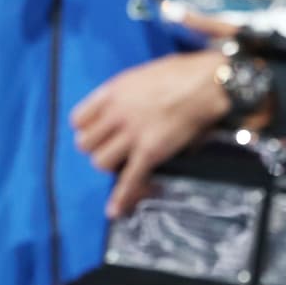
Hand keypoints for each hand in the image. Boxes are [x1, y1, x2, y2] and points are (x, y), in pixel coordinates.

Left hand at [72, 50, 228, 216]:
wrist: (207, 83)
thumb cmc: (180, 73)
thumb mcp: (140, 75)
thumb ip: (123, 93)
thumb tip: (120, 106)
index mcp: (112, 93)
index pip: (78, 119)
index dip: (85, 129)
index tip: (95, 132)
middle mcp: (116, 114)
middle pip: (85, 144)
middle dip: (95, 148)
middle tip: (110, 148)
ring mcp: (133, 135)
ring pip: (101, 162)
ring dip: (110, 166)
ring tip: (121, 163)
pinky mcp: (150, 152)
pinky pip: (129, 179)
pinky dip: (121, 197)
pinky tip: (114, 210)